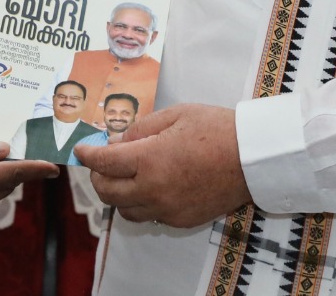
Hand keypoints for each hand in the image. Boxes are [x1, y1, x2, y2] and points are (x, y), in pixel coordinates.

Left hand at [74, 104, 248, 227]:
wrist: (254, 158)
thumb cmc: (216, 129)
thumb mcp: (174, 115)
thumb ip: (140, 129)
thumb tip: (117, 141)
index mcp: (150, 160)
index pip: (104, 163)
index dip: (87, 155)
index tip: (81, 150)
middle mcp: (154, 189)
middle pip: (107, 192)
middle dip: (98, 176)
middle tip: (102, 163)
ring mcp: (168, 209)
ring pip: (125, 210)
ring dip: (117, 194)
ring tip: (125, 176)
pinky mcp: (182, 220)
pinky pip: (150, 216)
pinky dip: (141, 204)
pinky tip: (150, 186)